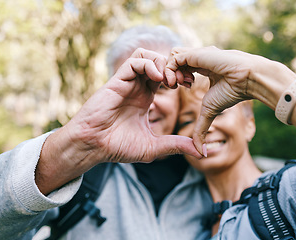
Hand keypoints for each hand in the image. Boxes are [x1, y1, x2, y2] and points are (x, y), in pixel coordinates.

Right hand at [36, 48, 200, 193]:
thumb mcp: (154, 147)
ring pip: (147, 57)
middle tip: (186, 81)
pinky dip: (149, 64)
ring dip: (163, 63)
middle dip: (176, 67)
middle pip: (159, 63)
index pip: (166, 77)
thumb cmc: (118, 147)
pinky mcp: (117, 80)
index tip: (191, 86)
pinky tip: (158, 78)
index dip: (180, 76)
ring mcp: (127, 82)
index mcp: (145, 98)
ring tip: (171, 81)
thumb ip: (176, 145)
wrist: (94, 146)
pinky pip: (135, 60)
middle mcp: (137, 87)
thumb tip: (200, 151)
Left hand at [165, 46, 295, 154]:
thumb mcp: (209, 112)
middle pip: (174, 60)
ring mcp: (197, 54)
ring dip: (170, 72)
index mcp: (203, 67)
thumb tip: (200, 152)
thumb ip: (201, 128)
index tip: (181, 88)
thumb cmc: (232, 93)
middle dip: (170, 74)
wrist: (248, 80)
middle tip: (177, 86)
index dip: (175, 77)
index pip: (180, 66)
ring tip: (179, 84)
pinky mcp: (197, 53)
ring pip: (172, 56)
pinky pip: (174, 57)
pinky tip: (179, 82)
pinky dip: (171, 69)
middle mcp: (199, 58)